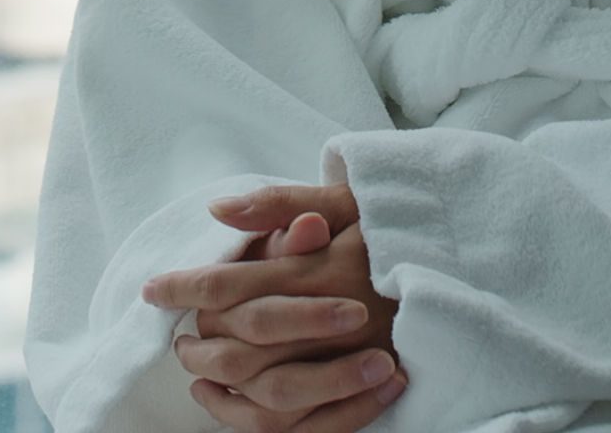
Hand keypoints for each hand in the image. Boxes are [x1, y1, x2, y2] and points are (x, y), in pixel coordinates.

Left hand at [142, 184, 403, 432]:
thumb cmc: (395, 230)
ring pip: (263, 388)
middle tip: (174, 328)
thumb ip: (282, 203)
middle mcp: (332, 321)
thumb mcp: (347, 199)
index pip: (232, 284)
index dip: (184, 288)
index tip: (152, 288)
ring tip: (193, 362)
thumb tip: (219, 210)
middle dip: (196, 338)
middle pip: (240, 342)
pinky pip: (297, 424)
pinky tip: (223, 396)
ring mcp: (347, 363)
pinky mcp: (358, 393)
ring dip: (217, 377)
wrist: (458, 272)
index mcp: (321, 270)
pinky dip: (249, 414)